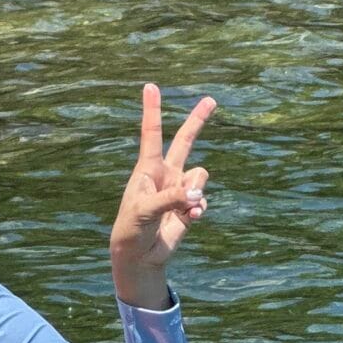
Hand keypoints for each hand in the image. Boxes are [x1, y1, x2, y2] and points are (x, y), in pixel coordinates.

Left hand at [109, 85, 216, 309]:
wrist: (139, 256)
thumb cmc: (131, 229)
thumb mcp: (144, 211)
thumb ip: (171, 198)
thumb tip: (197, 193)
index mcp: (147, 169)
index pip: (151, 134)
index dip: (152, 110)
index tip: (150, 86)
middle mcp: (166, 174)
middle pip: (185, 140)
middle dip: (198, 120)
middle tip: (211, 99)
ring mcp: (179, 190)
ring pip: (200, 175)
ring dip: (196, 190)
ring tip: (183, 208)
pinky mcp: (190, 206)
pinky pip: (203, 198)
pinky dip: (199, 208)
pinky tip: (189, 218)